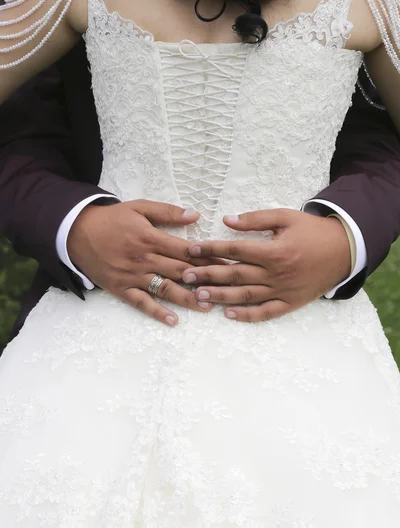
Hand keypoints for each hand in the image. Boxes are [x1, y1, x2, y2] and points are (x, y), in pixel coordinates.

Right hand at [67, 200, 218, 325]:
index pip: (186, 250)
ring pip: (164, 288)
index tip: (227, 263)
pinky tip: (173, 320)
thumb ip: (167, 212)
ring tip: (207, 306)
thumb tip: (195, 215)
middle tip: (226, 288)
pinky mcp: (121, 288)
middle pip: (180, 270)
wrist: (78, 232)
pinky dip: (157, 312)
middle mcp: (145, 258)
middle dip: (204, 279)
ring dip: (187, 298)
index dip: (208, 257)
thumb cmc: (112, 219)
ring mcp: (133, 275)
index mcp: (151, 238)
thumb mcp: (139, 207)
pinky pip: (141, 302)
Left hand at [183, 208, 351, 321]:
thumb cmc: (312, 230)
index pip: (234, 250)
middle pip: (235, 275)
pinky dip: (248, 316)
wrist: (344, 250)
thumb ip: (256, 219)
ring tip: (199, 296)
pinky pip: (266, 313)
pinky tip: (229, 315)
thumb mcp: (286, 217)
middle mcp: (276, 274)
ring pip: (246, 296)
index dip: (211, 249)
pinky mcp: (291, 303)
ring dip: (221, 296)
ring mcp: (283, 291)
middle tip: (186, 276)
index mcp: (273, 251)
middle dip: (208, 275)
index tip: (192, 249)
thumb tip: (227, 220)